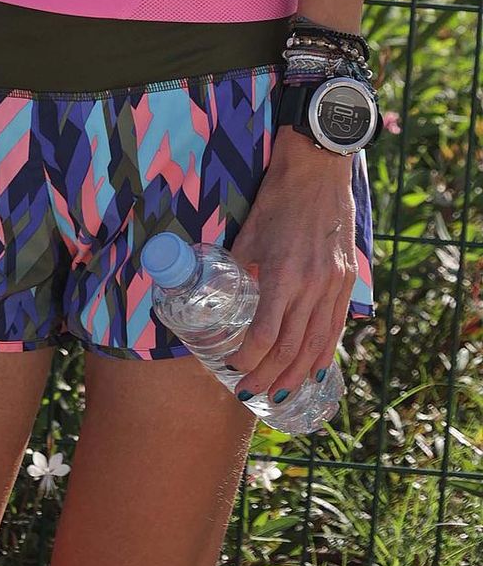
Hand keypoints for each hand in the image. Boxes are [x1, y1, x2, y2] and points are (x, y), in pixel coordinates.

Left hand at [225, 133, 358, 401]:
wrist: (318, 173)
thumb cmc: (276, 201)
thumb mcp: (249, 234)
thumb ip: (239, 270)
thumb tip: (219, 296)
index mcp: (283, 274)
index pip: (266, 334)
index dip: (249, 358)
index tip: (232, 368)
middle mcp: (312, 286)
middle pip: (290, 348)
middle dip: (268, 376)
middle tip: (249, 391)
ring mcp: (333, 285)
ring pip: (316, 344)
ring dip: (296, 374)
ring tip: (278, 393)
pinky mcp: (346, 280)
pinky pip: (336, 327)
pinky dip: (323, 353)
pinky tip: (312, 370)